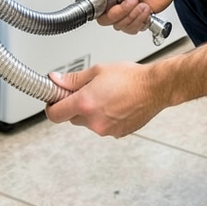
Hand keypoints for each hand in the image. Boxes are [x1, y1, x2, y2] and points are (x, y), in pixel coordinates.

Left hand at [44, 62, 163, 137]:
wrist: (154, 88)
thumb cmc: (130, 77)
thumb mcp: (98, 71)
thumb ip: (73, 79)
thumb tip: (56, 80)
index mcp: (85, 103)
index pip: (55, 114)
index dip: (51, 106)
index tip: (53, 100)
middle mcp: (93, 120)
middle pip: (72, 117)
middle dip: (75, 105)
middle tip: (87, 90)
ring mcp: (105, 130)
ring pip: (88, 122)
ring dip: (91, 111)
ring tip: (107, 95)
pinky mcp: (117, 134)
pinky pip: (102, 126)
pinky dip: (105, 117)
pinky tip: (115, 104)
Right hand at [82, 0, 174, 34]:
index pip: (93, 7)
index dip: (100, 8)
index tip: (111, 3)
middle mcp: (112, 3)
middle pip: (105, 20)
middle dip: (121, 12)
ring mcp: (124, 13)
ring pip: (120, 26)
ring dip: (133, 15)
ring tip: (141, 3)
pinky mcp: (136, 21)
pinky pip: (132, 30)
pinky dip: (141, 20)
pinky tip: (145, 9)